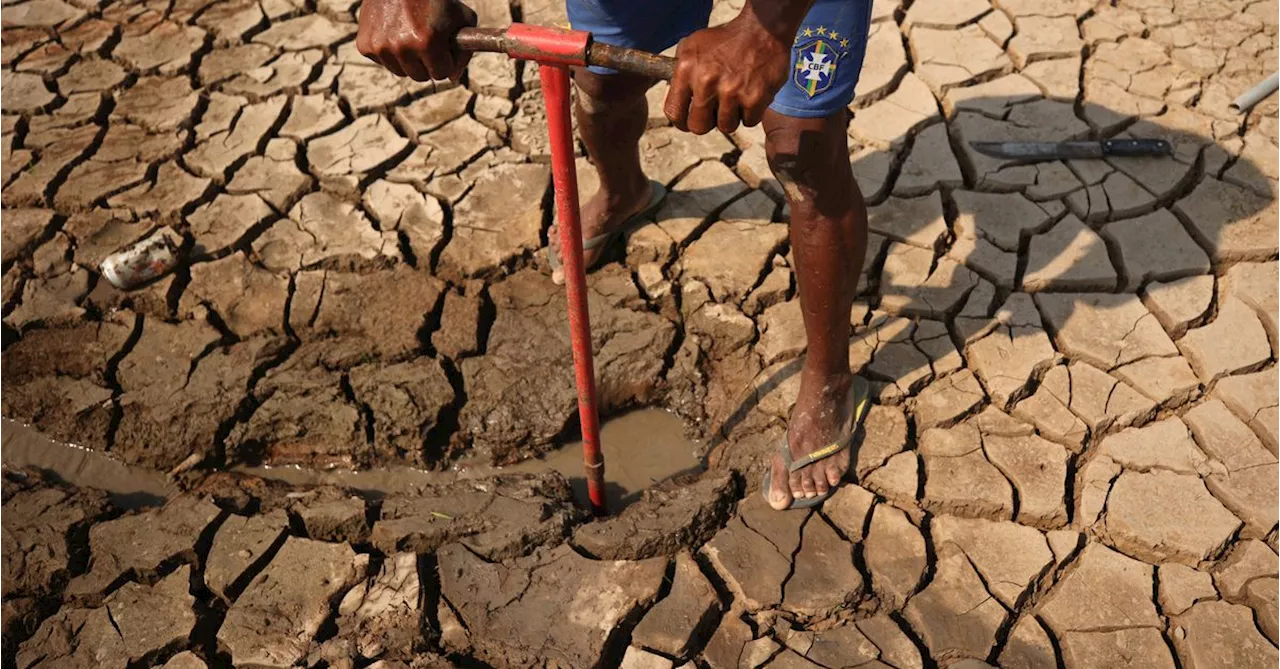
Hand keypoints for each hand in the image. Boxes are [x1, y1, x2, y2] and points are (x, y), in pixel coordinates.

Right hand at [357, 0, 477, 81]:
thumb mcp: (461, 18)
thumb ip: (464, 51)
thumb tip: (453, 78)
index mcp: (428, 42)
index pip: (441, 74)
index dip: (445, 60)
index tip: (444, 47)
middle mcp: (402, 47)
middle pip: (420, 77)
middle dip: (427, 63)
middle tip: (426, 41)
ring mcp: (381, 46)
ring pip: (400, 71)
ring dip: (408, 59)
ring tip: (410, 34)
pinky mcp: (365, 45)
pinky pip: (383, 61)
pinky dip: (389, 51)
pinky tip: (393, 31)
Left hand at [664, 14, 792, 134]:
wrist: (764, 29)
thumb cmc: (726, 39)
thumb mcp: (693, 45)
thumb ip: (678, 71)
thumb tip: (673, 96)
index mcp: (687, 69)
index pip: (674, 112)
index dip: (681, 122)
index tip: (688, 121)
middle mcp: (706, 81)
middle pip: (698, 127)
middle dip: (707, 122)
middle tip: (716, 112)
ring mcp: (731, 91)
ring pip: (725, 127)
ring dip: (732, 117)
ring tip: (737, 97)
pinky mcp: (754, 98)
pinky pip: (748, 122)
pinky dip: (752, 113)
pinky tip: (752, 94)